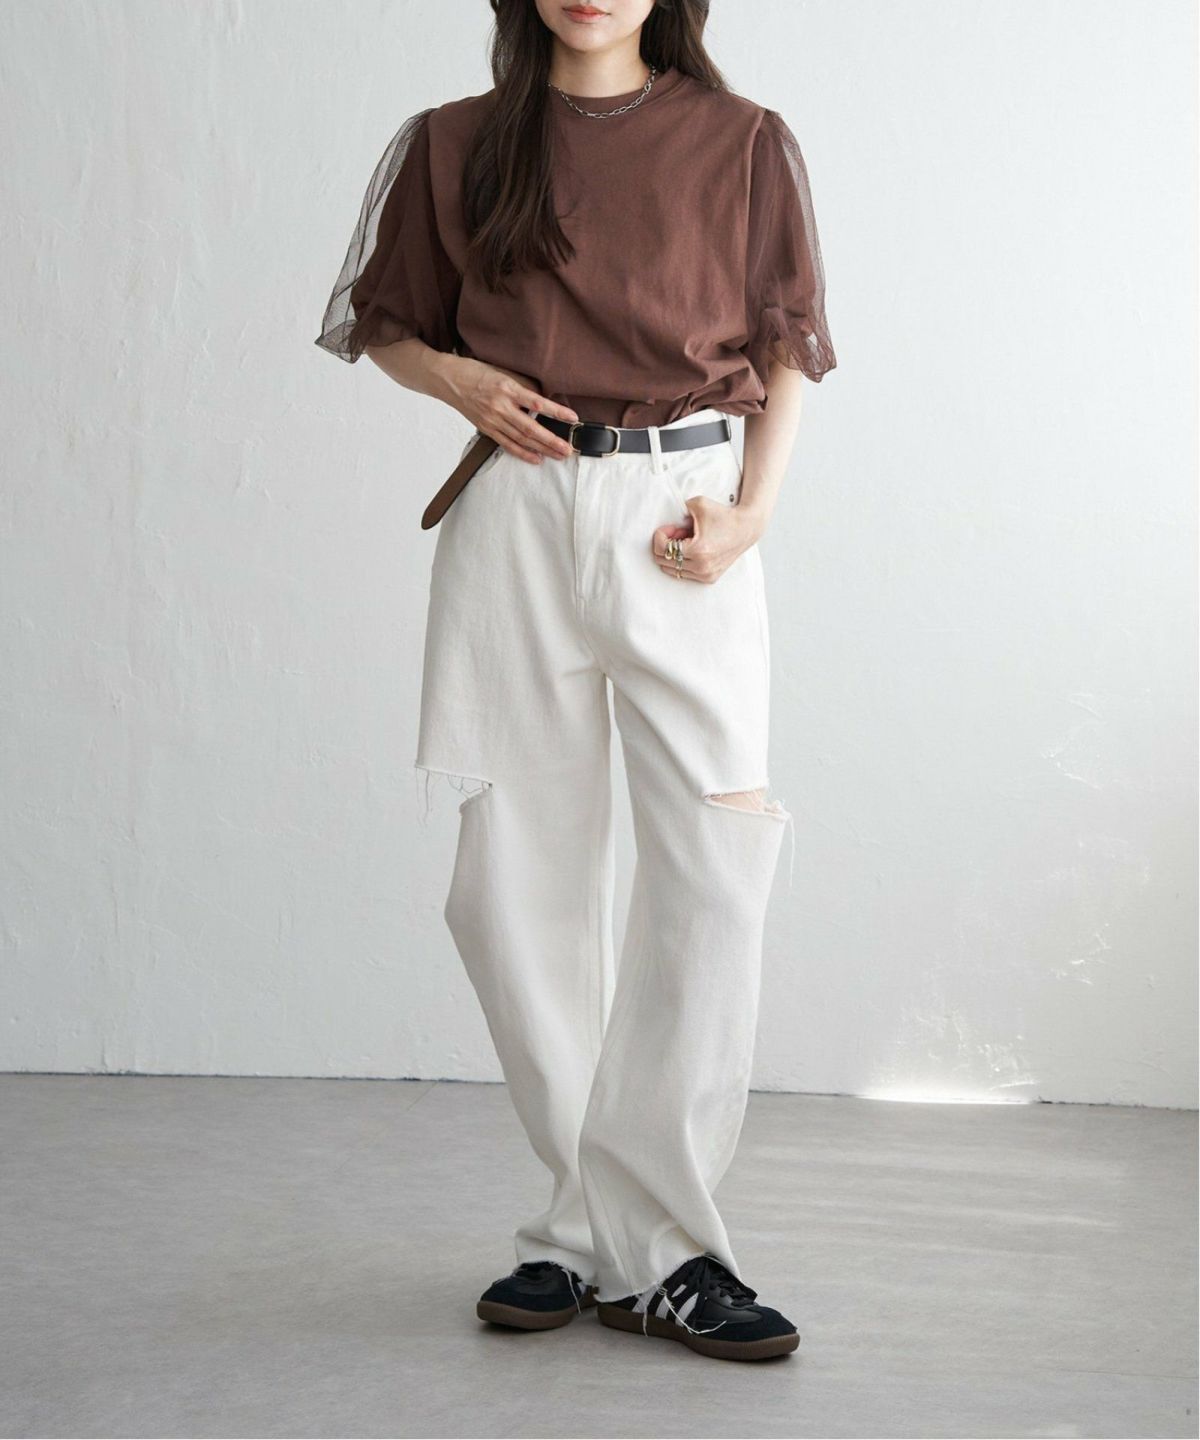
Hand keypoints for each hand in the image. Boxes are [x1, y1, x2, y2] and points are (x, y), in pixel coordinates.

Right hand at [438, 356, 577, 463]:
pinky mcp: (486, 428)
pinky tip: (536, 458)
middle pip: (531, 428)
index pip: (537, 403)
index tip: (573, 418)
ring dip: (542, 449)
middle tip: (568, 448)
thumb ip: (522, 386)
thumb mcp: (502, 372)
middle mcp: (500, 406)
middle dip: (552, 440)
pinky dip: (523, 453)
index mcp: (507, 388)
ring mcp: (492, 420)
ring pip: (521, 439)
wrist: (448, 379)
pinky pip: (507, 444)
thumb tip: (543, 400)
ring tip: (559, 455)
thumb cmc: (475, 372)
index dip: (556, 412)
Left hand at [651, 494, 765, 583]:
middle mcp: (701, 567)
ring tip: (685, 541)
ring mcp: (705, 575)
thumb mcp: (698, 504)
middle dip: (665, 545)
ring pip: (672, 570)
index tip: (670, 526)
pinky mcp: (709, 578)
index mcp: (697, 550)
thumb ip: (678, 509)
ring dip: (673, 554)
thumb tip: (668, 525)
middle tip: (677, 533)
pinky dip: (682, 562)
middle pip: (663, 561)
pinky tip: (692, 549)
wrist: (746, 528)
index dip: (660, 535)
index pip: (661, 549)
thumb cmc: (723, 516)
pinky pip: (684, 574)